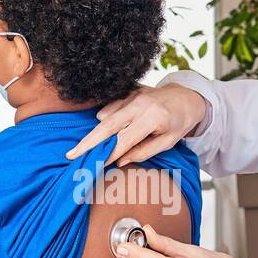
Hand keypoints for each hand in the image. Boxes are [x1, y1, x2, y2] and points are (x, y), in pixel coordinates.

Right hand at [64, 83, 208, 165]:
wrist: (187, 97)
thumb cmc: (179, 123)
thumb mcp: (168, 142)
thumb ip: (144, 151)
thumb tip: (119, 161)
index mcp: (154, 118)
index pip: (126, 139)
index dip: (109, 153)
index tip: (94, 164)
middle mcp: (140, 104)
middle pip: (108, 125)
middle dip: (88, 141)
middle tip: (71, 154)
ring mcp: (133, 95)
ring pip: (106, 115)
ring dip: (92, 133)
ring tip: (80, 148)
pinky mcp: (128, 92)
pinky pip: (110, 107)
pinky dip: (103, 120)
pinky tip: (101, 130)